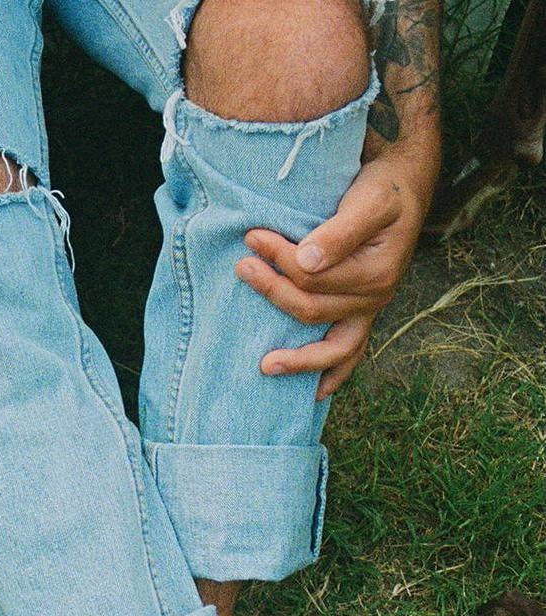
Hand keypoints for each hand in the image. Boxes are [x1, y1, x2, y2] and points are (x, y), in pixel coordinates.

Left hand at [235, 153, 434, 399]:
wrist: (404, 188)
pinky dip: (331, 376)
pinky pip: (349, 357)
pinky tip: (312, 395)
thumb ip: (340, 231)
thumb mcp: (368, 200)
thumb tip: (306, 260)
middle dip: (272, 291)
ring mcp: (369, 313)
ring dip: (296, 358)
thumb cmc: (382, 190)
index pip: (312, 276)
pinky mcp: (362, 318)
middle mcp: (375, 299)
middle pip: (311, 309)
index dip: (279, 258)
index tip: (252, 236)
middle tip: (242, 267)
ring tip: (263, 366)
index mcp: (375, 272)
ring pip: (328, 347)